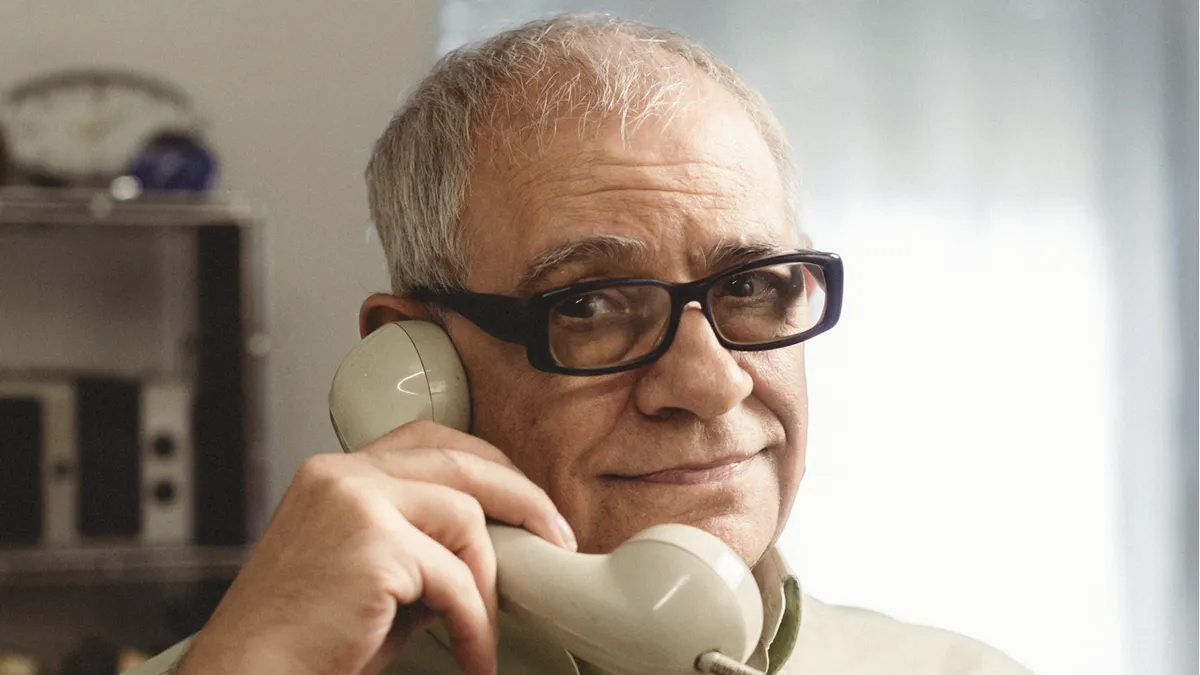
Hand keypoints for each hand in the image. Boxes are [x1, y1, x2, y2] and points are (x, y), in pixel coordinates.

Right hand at [175, 420, 576, 674]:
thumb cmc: (302, 643)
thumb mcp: (368, 576)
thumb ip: (420, 548)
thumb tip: (490, 551)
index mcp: (334, 475)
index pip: (428, 441)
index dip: (487, 466)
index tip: (524, 502)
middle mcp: (341, 475)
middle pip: (459, 459)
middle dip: (521, 497)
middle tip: (556, 537)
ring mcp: (355, 502)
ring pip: (466, 517)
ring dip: (489, 581)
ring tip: (482, 631)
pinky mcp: (373, 544)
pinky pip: (455, 578)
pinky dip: (475, 622)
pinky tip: (471, 654)